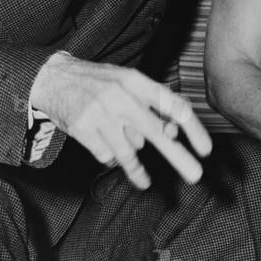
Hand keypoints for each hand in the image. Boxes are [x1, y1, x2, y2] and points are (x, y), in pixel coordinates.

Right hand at [30, 53, 211, 188]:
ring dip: (137, 168)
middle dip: (178, 156)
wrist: (53, 78)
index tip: (206, 149)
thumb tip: (173, 132)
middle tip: (196, 177)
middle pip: (157, 133)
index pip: (174, 106)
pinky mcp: (83, 130)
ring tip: (144, 181)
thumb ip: (151, 104)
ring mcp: (102, 114)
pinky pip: (107, 155)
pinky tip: (105, 145)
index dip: (193, 128)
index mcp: (138, 82)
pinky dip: (110, 155)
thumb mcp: (129, 83)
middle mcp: (122, 97)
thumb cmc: (100, 82)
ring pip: (130, 151)